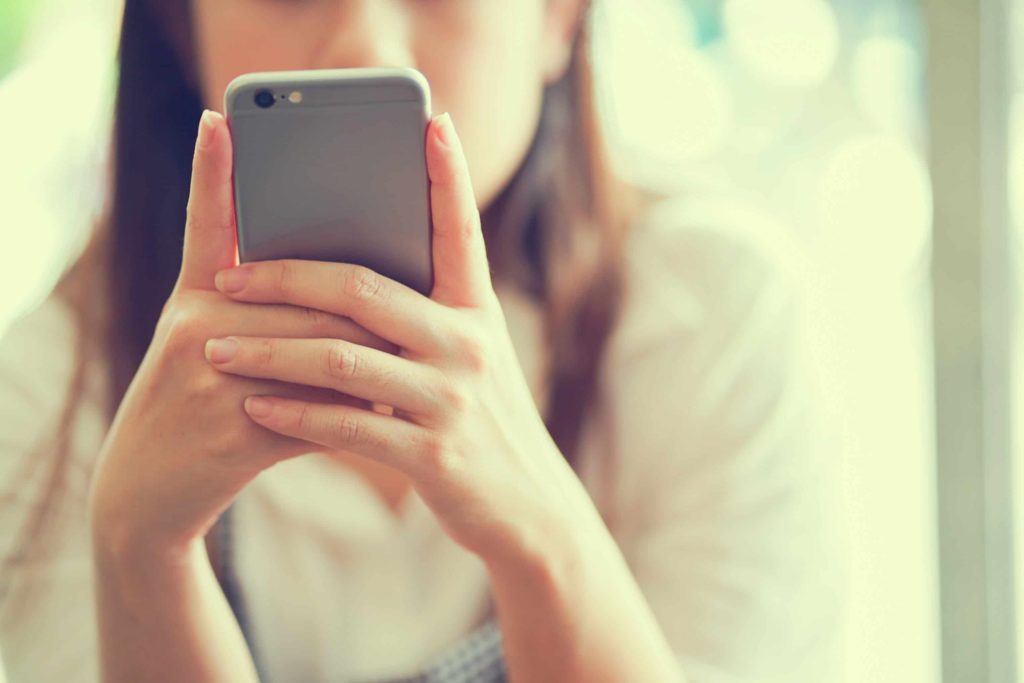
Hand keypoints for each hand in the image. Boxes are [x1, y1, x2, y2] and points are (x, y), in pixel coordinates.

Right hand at [88, 110, 395, 561]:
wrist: (147, 488)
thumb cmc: (193, 399)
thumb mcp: (200, 337)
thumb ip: (252, 298)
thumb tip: (351, 279)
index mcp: (194, 297)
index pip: (208, 224)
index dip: (212, 173)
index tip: (223, 121)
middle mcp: (196, 327)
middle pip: (311, 296)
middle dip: (368, 311)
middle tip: (417, 314)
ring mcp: (211, 383)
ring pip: (324, 353)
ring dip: (372, 367)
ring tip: (407, 369)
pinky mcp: (235, 437)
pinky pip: (321, 416)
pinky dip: (355, 415)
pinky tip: (380, 419)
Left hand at [204, 113, 596, 563]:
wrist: (526, 506)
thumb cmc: (484, 421)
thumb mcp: (472, 358)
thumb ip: (428, 317)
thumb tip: (349, 281)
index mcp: (477, 312)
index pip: (461, 230)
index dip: (449, 174)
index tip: (433, 122)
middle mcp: (469, 344)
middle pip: (364, 288)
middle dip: (285, 276)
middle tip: (226, 276)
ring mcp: (451, 399)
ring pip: (340, 358)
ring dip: (267, 352)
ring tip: (213, 349)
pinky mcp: (433, 454)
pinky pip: (347, 426)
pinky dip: (293, 415)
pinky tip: (255, 405)